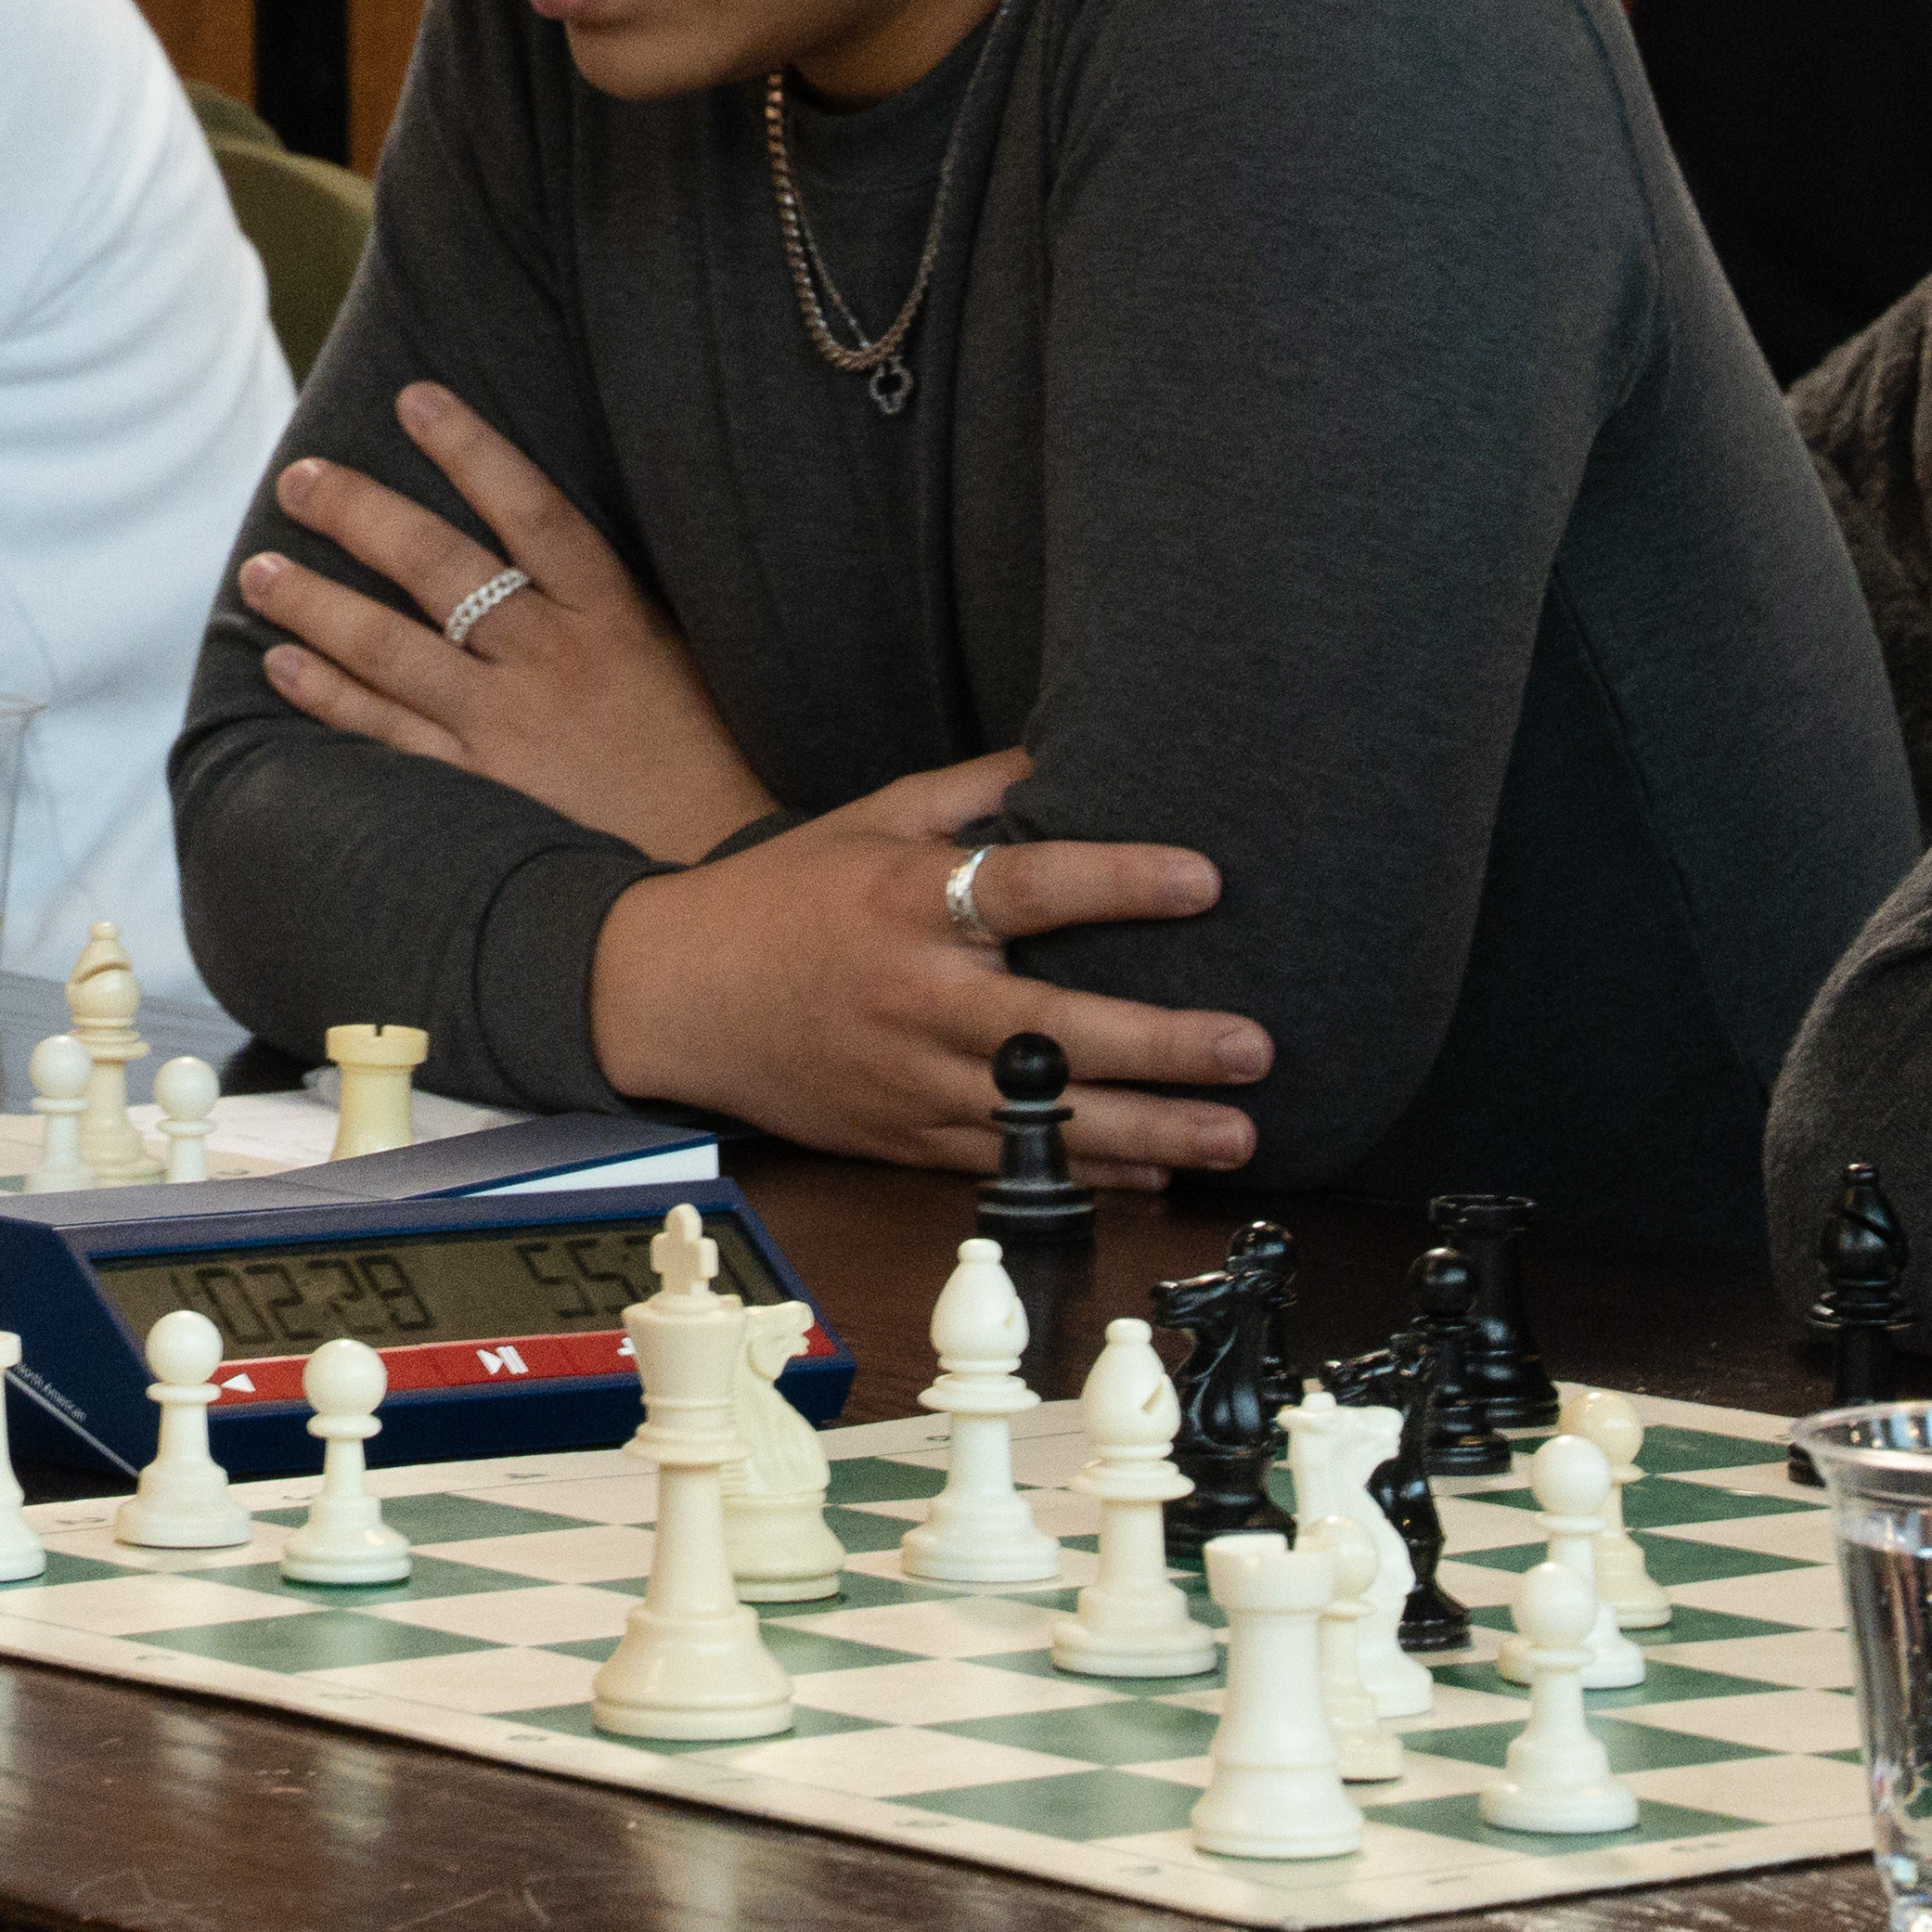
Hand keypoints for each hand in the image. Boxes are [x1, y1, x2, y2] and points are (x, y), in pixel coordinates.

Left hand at [228, 388, 783, 861]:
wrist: (720, 884)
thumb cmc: (704, 765)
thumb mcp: (675, 659)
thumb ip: (606, 602)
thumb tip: (532, 537)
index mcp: (613, 617)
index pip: (532, 509)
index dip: (471, 448)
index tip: (413, 399)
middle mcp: (552, 661)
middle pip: (438, 564)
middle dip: (358, 513)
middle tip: (298, 479)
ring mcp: (510, 728)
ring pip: (390, 646)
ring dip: (315, 603)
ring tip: (260, 570)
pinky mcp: (480, 793)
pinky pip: (386, 732)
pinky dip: (329, 695)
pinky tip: (285, 664)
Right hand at [575, 750, 1259, 1171]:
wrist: (677, 995)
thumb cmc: (781, 895)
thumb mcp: (866, 816)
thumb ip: (970, 791)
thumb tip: (1067, 755)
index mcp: (905, 900)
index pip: (1027, 888)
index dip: (1119, 882)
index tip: (1205, 880)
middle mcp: (915, 996)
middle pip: (1053, 1027)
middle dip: (1162, 1045)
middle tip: (1253, 1047)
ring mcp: (911, 1079)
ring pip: (1045, 1117)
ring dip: (1149, 1133)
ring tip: (1236, 1135)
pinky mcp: (904, 1137)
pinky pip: (1008, 1164)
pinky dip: (1085, 1175)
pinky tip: (1156, 1176)